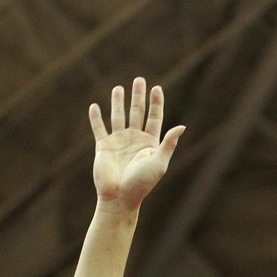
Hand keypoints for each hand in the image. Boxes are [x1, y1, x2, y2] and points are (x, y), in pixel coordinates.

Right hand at [89, 76, 184, 208]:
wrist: (119, 197)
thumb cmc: (141, 183)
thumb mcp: (159, 163)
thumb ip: (168, 143)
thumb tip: (181, 126)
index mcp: (149, 142)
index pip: (154, 117)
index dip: (156, 103)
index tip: (156, 88)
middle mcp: (134, 139)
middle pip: (137, 112)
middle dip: (138, 96)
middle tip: (139, 80)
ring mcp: (118, 142)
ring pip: (118, 116)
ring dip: (118, 102)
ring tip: (118, 88)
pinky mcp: (103, 146)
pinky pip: (99, 128)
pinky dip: (96, 118)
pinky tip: (95, 107)